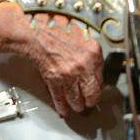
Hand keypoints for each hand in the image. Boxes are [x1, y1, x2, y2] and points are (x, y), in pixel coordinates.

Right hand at [0, 2, 103, 116]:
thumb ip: (92, 55)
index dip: (98, 87)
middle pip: (91, 94)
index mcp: (93, 53)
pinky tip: (64, 110)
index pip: (101, 80)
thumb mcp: (84, 37)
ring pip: (76, 99)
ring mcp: (68, 74)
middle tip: (89, 103)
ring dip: (77, 105)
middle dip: (90, 101)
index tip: (96, 91)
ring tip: (77, 107)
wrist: (38, 30)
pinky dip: (62, 106)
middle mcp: (82, 65)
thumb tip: (96, 71)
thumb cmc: (58, 29)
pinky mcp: (53, 79)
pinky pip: (60, 98)